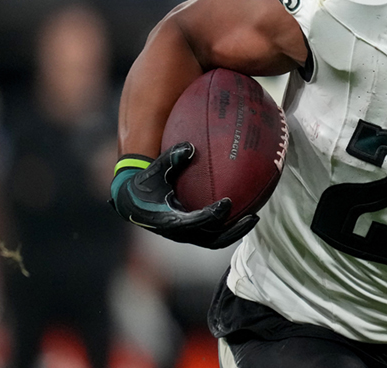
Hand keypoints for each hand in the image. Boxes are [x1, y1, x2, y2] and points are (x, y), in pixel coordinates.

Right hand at [110, 142, 257, 248]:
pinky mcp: (191, 233)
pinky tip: (245, 211)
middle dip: (233, 230)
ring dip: (236, 231)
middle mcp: (180, 233)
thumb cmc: (145, 183)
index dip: (212, 215)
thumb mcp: (154, 171)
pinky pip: (214, 234)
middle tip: (253, 216)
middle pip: (212, 239)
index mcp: (169, 221)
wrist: (131, 203)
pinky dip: (229, 227)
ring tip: (255, 216)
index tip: (228, 203)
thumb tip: (189, 146)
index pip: (194, 222)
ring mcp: (187, 235)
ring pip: (216, 240)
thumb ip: (170, 159)